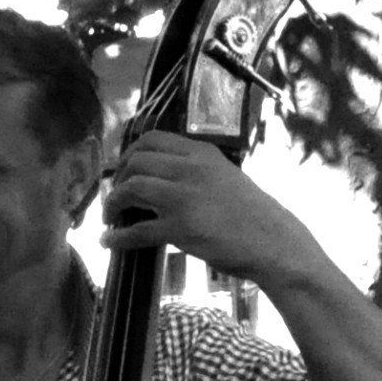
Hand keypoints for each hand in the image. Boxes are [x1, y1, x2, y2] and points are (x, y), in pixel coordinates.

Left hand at [99, 131, 315, 283]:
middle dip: (118, 180)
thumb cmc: (252, 213)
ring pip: (131, 189)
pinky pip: (137, 231)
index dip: (129, 153)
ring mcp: (183, 198)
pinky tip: (108, 241)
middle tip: (115, 196)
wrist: (273, 241)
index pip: (151, 139)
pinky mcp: (180, 228)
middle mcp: (190, 168)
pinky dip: (117, 237)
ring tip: (109, 217)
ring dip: (112, 204)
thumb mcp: (225, 176)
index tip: (123, 169)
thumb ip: (196, 171)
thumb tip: (163, 178)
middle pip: (136, 162)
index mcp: (201, 152)